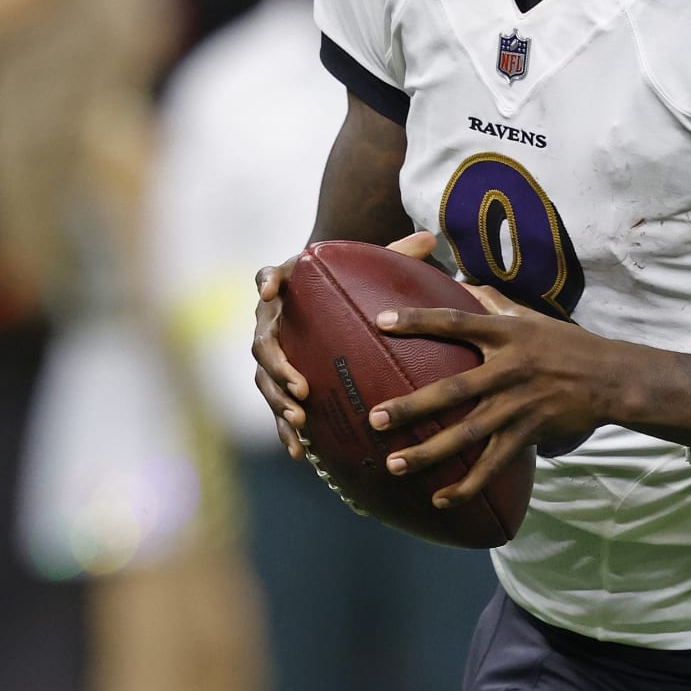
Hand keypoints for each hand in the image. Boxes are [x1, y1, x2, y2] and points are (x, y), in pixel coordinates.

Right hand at [252, 231, 440, 456]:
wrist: (326, 303)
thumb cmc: (351, 282)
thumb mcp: (369, 266)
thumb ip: (393, 254)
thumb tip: (428, 238)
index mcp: (287, 285)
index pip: (265, 276)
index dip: (265, 281)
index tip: (271, 289)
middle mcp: (269, 319)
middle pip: (262, 341)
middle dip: (278, 366)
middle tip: (302, 387)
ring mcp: (271, 353)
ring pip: (263, 379)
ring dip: (278, 401)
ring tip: (300, 419)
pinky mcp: (278, 382)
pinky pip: (276, 408)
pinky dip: (286, 430)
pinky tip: (302, 452)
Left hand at [369, 286, 628, 507]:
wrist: (612, 378)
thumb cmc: (567, 345)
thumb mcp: (531, 317)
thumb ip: (494, 303)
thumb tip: (461, 283)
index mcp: (505, 335)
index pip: (456, 322)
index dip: (419, 320)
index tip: (381, 321)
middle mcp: (508, 370)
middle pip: (452, 389)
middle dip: (412, 406)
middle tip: (376, 418)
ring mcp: (518, 406)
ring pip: (468, 434)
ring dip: (430, 452)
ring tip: (396, 464)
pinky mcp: (528, 434)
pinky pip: (493, 465)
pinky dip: (468, 485)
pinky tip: (441, 498)